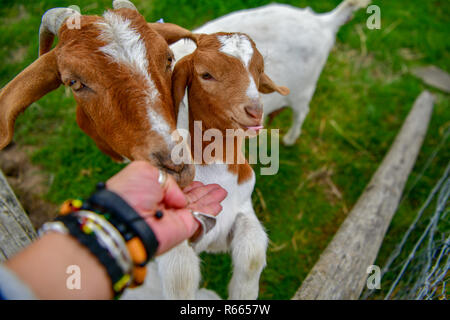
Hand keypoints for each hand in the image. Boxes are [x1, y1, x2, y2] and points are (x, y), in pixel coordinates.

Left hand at [106, 161, 226, 254]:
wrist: (125, 220)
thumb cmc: (129, 194)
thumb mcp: (145, 171)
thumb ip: (168, 179)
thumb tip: (181, 198)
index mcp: (151, 192)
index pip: (174, 188)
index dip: (187, 184)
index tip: (197, 180)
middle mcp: (163, 206)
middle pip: (189, 198)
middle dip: (203, 192)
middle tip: (216, 186)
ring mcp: (175, 218)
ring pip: (197, 207)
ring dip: (210, 199)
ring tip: (222, 191)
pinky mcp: (184, 228)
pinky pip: (201, 217)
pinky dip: (211, 210)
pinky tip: (219, 204)